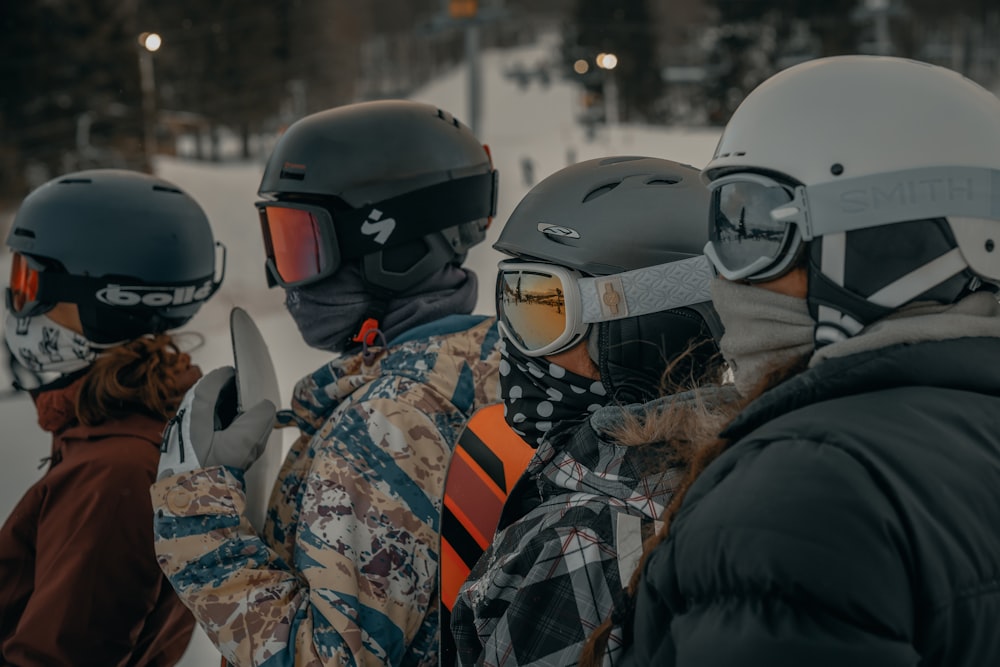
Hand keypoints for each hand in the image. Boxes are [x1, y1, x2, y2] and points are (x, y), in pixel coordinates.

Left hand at [157, 366, 276, 480]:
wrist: (188, 507)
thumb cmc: (213, 473)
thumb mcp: (242, 443)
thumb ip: (260, 419)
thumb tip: (264, 407)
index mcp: (195, 410)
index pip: (213, 381)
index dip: (230, 376)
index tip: (244, 377)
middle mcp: (184, 418)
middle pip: (209, 396)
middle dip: (230, 396)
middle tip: (249, 401)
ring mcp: (181, 435)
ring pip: (206, 414)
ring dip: (225, 413)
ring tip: (244, 421)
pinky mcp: (183, 451)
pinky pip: (203, 430)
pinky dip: (219, 429)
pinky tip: (232, 441)